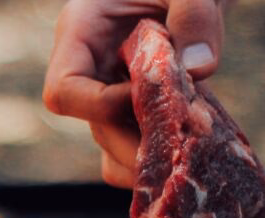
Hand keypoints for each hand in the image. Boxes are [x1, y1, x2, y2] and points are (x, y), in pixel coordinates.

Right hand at [43, 0, 224, 187]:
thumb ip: (195, 13)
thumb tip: (200, 69)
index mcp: (82, 31)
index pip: (64, 91)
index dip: (102, 106)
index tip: (153, 96)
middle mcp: (91, 68)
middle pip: (96, 128)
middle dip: (139, 143)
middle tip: (187, 148)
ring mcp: (113, 91)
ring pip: (115, 147)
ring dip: (152, 157)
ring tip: (195, 149)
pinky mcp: (137, 107)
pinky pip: (135, 149)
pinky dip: (163, 157)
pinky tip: (197, 145)